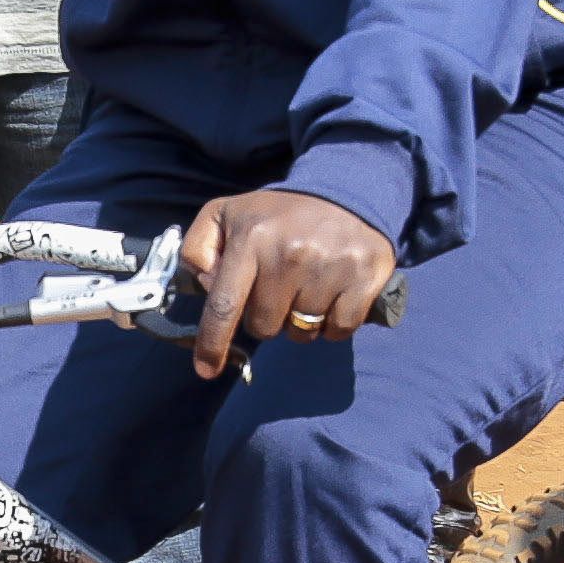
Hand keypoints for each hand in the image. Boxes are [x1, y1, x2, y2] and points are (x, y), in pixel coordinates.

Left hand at [181, 188, 397, 379]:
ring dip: (300, 320)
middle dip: (266, 317)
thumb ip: (198, 248)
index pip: (224, 306)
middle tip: (279, 287)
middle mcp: (290, 254)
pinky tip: (333, 295)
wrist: (346, 192)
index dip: (213, 344)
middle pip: (264, 327)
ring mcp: (330, 267)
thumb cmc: (279, 214)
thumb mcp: (226, 214)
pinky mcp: (365, 278)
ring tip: (307, 286)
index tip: (206, 370)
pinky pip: (338, 330)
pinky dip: (333, 324)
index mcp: (251, 238)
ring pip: (301, 332)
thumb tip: (203, 285)